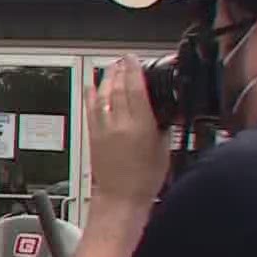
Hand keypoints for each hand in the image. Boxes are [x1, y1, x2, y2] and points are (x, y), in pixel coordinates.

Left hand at [86, 57, 171, 203]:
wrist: (121, 197)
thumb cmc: (144, 179)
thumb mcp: (164, 148)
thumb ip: (163, 125)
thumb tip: (165, 111)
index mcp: (140, 127)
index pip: (135, 90)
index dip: (133, 71)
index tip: (133, 59)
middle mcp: (119, 126)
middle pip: (117, 89)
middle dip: (119, 71)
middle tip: (122, 61)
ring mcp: (103, 130)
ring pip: (102, 97)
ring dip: (106, 80)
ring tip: (110, 69)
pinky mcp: (92, 137)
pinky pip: (90, 110)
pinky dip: (91, 96)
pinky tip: (91, 87)